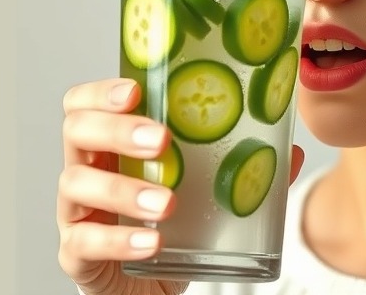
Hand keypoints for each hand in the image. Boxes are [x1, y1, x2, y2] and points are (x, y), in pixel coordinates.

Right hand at [56, 78, 305, 294]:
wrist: (148, 287)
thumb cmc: (168, 229)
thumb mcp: (202, 195)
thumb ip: (239, 171)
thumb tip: (290, 152)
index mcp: (110, 145)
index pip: (85, 103)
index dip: (102, 92)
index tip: (137, 90)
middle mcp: (86, 169)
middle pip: (77, 131)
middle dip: (117, 130)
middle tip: (162, 140)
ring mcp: (75, 211)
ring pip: (75, 184)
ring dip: (124, 190)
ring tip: (167, 203)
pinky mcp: (75, 253)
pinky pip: (82, 241)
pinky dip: (118, 240)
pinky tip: (150, 243)